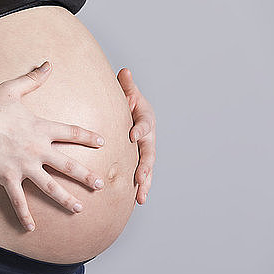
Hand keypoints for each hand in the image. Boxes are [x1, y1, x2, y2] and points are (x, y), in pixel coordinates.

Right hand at [0, 61, 106, 231]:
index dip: (88, 137)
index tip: (103, 143)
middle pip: (68, 165)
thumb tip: (48, 64)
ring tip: (79, 209)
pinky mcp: (7, 178)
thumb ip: (33, 79)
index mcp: (41, 127)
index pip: (72, 132)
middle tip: (101, 185)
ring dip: (66, 199)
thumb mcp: (12, 89)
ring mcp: (23, 165)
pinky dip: (25, 215)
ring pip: (51, 186)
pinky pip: (18, 200)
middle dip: (86, 176)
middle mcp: (37, 148)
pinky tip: (32, 228)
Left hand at [117, 68, 155, 204]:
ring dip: (144, 184)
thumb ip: (127, 85)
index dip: (139, 129)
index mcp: (145, 120)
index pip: (144, 125)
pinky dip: (139, 188)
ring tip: (141, 198)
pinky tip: (135, 203)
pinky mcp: (139, 160)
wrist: (132, 112)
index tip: (132, 134)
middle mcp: (148, 138)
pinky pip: (140, 175)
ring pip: (147, 169)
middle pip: (149, 154)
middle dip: (146, 166)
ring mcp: (145, 151)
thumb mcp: (128, 92)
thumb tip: (124, 71)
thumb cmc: (129, 101)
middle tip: (141, 176)